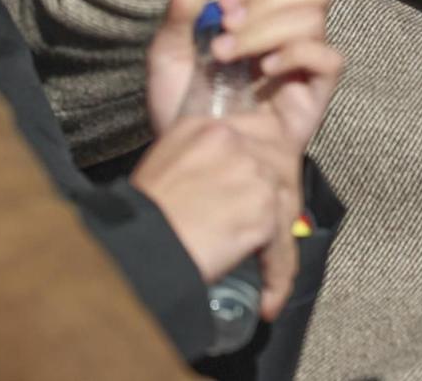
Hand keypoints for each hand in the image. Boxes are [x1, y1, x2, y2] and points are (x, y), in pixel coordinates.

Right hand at [128, 111, 303, 311]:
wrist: (135, 249)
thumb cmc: (140, 216)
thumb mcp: (165, 160)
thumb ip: (202, 154)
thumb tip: (225, 175)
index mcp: (208, 125)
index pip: (261, 129)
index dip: (269, 160)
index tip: (272, 183)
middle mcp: (235, 140)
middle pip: (281, 164)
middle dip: (279, 202)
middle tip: (268, 235)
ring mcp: (254, 174)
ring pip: (287, 207)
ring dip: (278, 244)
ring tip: (265, 272)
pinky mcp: (263, 213)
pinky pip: (282, 248)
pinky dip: (276, 276)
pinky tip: (266, 297)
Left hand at [146, 0, 340, 152]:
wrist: (192, 161)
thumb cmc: (182, 110)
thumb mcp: (170, 56)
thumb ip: (180, 12)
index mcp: (262, 16)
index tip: (223, 2)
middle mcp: (290, 35)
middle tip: (228, 25)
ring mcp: (304, 66)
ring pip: (315, 18)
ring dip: (267, 28)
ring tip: (230, 54)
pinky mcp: (314, 96)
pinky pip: (330, 60)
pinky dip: (297, 55)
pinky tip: (265, 72)